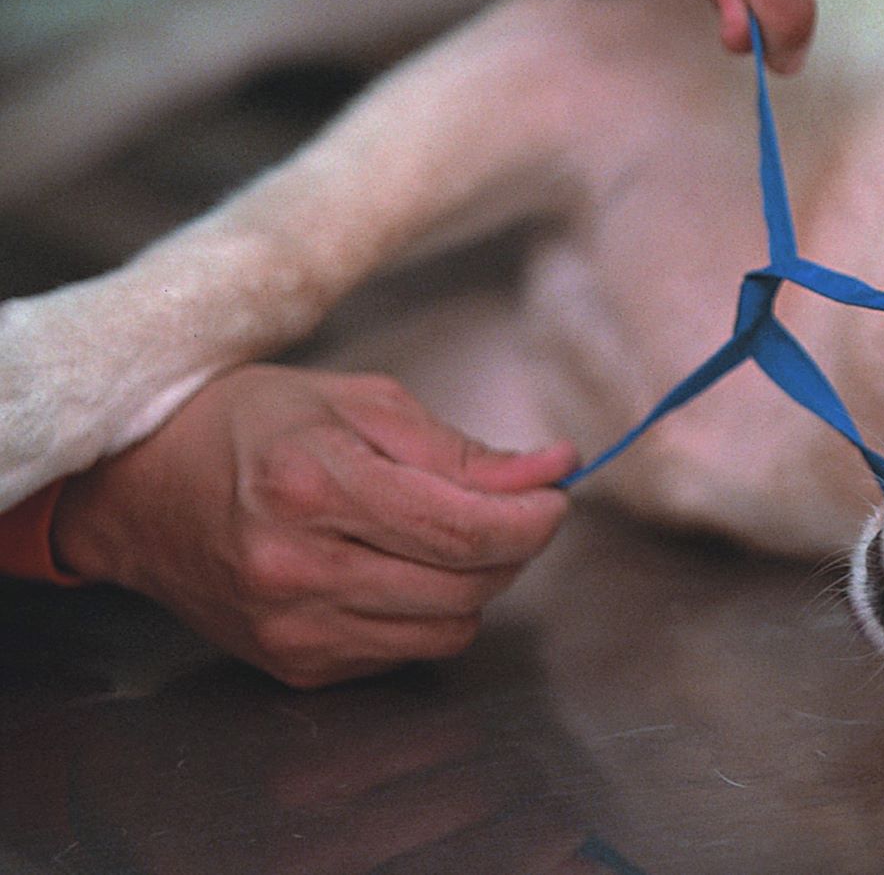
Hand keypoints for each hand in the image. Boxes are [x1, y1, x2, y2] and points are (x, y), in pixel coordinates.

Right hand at [50, 364, 576, 687]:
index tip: (555, 494)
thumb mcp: (360, 402)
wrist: (143, 491)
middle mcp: (297, 570)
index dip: (532, 517)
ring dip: (474, 584)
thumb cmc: (252, 427)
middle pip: (466, 586)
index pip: (463, 531)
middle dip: (513, 546)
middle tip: (512, 507)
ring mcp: (292, 628)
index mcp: (312, 487)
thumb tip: (552, 470)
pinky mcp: (294, 665)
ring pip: (448, 629)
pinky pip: (407, 651)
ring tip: (449, 534)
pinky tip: (396, 567)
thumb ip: (460, 448)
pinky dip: (427, 611)